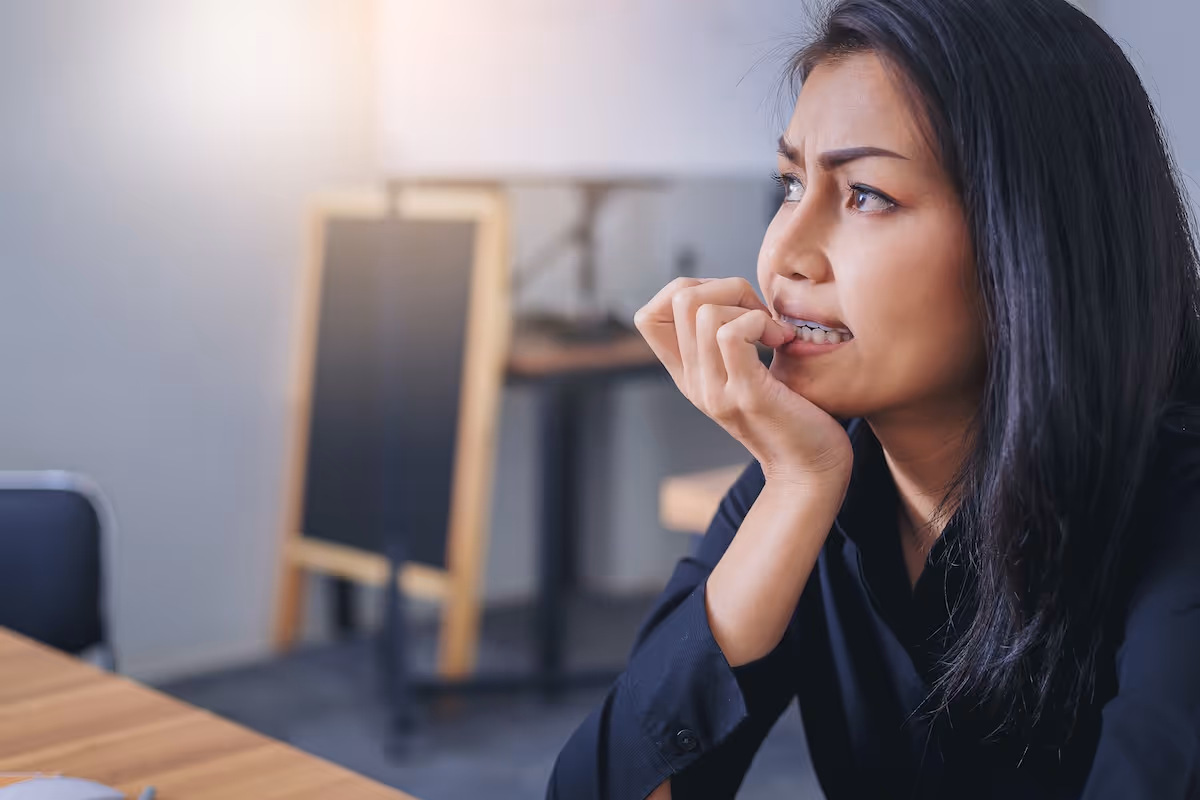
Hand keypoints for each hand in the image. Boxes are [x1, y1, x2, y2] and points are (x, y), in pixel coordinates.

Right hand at [633, 277, 852, 487]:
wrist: (811, 472)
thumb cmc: (794, 416)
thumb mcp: (749, 373)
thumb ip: (729, 343)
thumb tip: (733, 292)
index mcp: (689, 375)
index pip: (648, 315)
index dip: (689, 289)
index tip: (732, 306)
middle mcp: (693, 382)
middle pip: (678, 298)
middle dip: (726, 287)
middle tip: (760, 314)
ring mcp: (714, 390)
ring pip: (702, 311)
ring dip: (748, 307)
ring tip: (774, 332)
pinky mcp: (744, 395)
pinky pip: (730, 334)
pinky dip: (760, 323)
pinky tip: (781, 341)